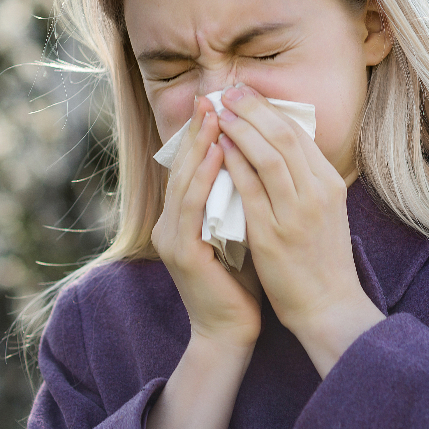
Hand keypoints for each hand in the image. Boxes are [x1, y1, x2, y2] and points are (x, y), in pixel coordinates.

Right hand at [152, 95, 261, 348]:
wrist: (231, 332)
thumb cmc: (242, 283)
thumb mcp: (241, 231)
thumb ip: (240, 199)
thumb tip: (258, 159)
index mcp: (183, 218)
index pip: (191, 166)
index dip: (203, 134)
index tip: (222, 102)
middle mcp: (170, 224)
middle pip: (182, 166)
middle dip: (199, 130)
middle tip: (213, 96)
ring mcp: (171, 238)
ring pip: (183, 181)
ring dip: (199, 145)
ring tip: (216, 114)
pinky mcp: (181, 252)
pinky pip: (191, 207)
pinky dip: (203, 177)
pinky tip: (216, 154)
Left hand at [216, 86, 383, 375]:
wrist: (329, 306)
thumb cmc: (322, 260)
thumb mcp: (325, 211)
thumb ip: (306, 180)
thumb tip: (282, 147)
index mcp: (329, 184)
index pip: (299, 134)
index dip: (270, 109)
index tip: (246, 93)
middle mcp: (316, 193)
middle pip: (284, 137)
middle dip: (254, 109)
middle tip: (228, 91)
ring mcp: (296, 214)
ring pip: (268, 157)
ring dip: (241, 128)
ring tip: (219, 111)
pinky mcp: (273, 235)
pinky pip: (250, 190)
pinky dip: (233, 164)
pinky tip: (217, 148)